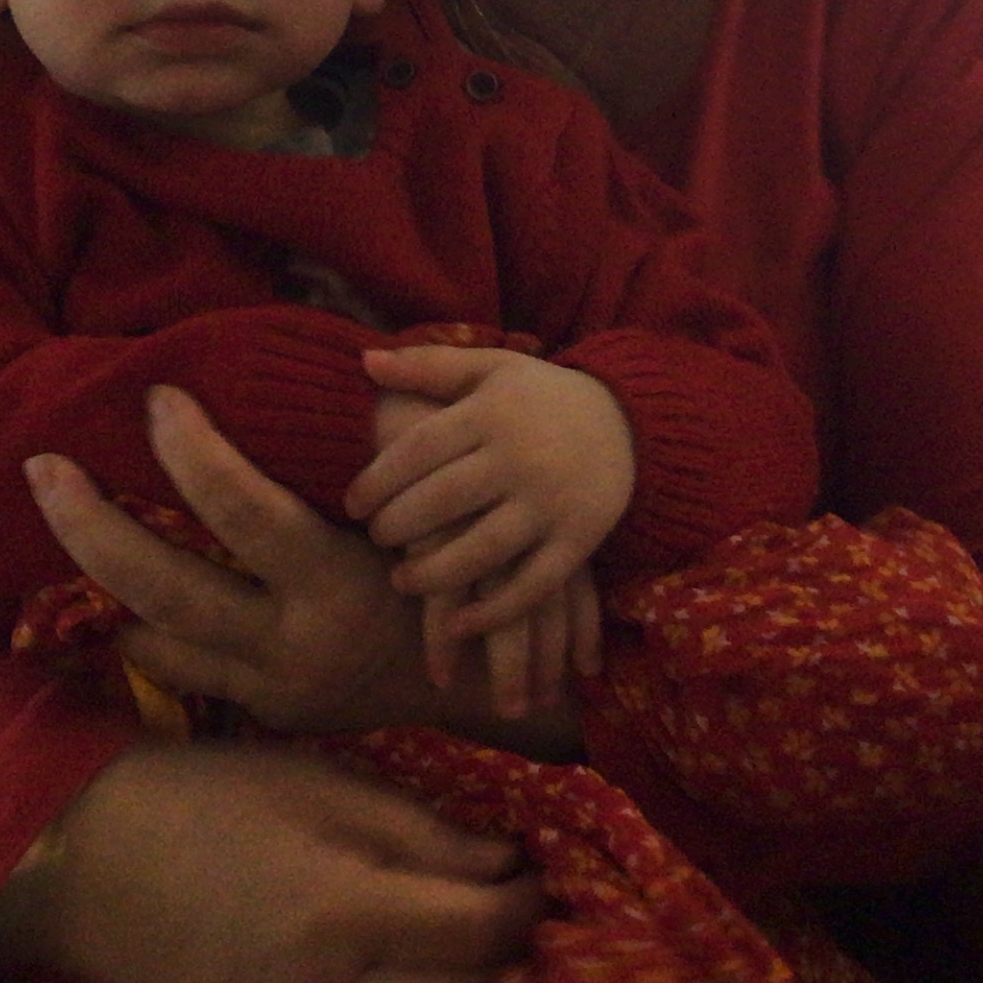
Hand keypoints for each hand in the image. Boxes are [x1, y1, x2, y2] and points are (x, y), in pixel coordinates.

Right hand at [0, 738, 542, 982]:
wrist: (83, 863)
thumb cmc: (207, 796)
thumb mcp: (321, 783)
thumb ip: (421, 830)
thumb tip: (505, 863)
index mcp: (344, 913)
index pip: (480, 931)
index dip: (524, 902)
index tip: (535, 872)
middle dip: (497, 949)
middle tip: (504, 902)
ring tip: (448, 931)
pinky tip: (382, 964)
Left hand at [26, 384, 584, 754]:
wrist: (480, 687)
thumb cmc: (450, 567)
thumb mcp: (424, 505)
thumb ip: (382, 441)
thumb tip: (344, 358)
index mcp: (340, 580)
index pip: (249, 512)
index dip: (196, 456)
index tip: (157, 400)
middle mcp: (295, 642)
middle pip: (170, 588)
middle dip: (94, 528)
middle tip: (41, 467)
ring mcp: (270, 688)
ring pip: (156, 640)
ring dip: (96, 581)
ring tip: (52, 514)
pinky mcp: (260, 712)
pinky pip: (178, 676)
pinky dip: (138, 632)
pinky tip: (102, 592)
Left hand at [345, 347, 633, 635]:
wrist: (629, 420)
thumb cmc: (542, 396)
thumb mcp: (490, 367)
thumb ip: (427, 364)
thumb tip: (363, 358)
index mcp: (491, 413)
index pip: (420, 449)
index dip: (378, 479)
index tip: (352, 504)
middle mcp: (519, 458)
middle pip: (444, 500)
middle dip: (398, 525)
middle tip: (376, 537)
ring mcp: (550, 503)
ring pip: (483, 549)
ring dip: (434, 573)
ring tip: (401, 581)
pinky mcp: (578, 541)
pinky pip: (532, 586)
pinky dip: (494, 612)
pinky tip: (457, 624)